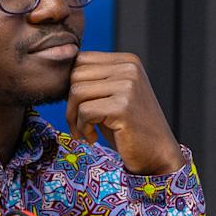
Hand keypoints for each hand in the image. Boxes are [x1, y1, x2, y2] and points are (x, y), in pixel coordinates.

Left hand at [69, 51, 183, 175]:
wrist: (157, 154)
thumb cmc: (129, 128)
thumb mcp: (112, 96)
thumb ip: (94, 80)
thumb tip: (57, 72)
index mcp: (127, 61)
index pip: (80, 60)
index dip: (71, 86)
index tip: (79, 109)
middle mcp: (129, 68)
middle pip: (75, 75)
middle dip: (69, 103)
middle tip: (79, 125)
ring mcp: (128, 85)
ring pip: (77, 92)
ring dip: (74, 117)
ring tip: (85, 132)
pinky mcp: (123, 106)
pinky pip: (85, 111)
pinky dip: (83, 128)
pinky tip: (93, 138)